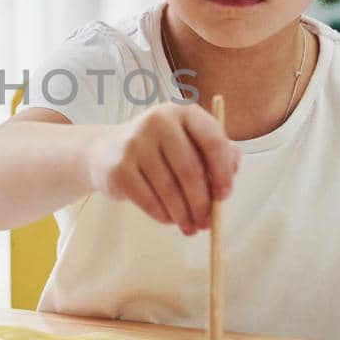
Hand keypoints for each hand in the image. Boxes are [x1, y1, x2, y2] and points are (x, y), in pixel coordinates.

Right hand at [85, 102, 239, 234]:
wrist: (107, 150)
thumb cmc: (161, 149)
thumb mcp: (190, 141)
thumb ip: (219, 152)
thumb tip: (231, 174)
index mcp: (183, 112)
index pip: (212, 140)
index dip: (222, 172)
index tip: (224, 197)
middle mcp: (158, 121)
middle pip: (189, 170)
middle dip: (202, 203)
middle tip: (207, 224)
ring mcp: (135, 143)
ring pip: (169, 189)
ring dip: (184, 215)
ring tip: (190, 228)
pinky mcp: (119, 168)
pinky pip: (148, 200)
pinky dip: (163, 215)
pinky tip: (169, 220)